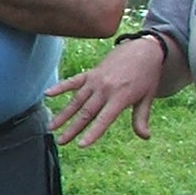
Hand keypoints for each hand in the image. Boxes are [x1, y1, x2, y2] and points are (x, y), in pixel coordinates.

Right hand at [48, 37, 167, 146]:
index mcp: (120, 97)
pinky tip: (47, 94)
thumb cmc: (147, 75)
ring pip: (76, 100)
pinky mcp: (90, 73)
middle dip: (72, 129)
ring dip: (63, 115)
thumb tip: (145, 137)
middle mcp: (105, 89)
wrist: (142, 50)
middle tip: (61, 142)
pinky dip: (60, 87)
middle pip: (85, 112)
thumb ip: (141, 118)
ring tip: (51, 127)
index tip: (81, 145)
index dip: (92, 133)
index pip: (104, 119)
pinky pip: (73, 81)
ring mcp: (95, 80)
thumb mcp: (148, 97)